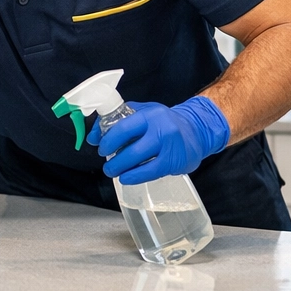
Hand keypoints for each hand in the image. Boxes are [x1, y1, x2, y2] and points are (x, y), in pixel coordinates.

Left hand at [87, 96, 229, 185]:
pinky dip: (135, 177)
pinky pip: (151, 172)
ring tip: (113, 172)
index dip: (108, 140)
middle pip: (130, 148)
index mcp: (149, 115)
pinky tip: (126, 178)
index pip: (123, 127)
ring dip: (122, 169)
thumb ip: (119, 120)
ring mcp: (169, 146)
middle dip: (113, 160)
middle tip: (107, 165)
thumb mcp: (144, 112)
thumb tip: (94, 136)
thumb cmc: (165, 122)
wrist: (197, 130)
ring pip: (139, 162)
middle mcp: (161, 129)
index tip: (100, 147)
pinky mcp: (174, 162)